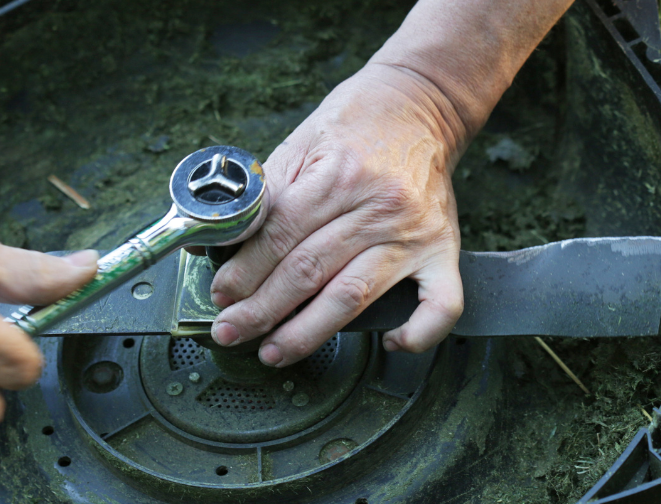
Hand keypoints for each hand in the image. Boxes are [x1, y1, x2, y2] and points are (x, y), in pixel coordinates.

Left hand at [209, 63, 468, 365]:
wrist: (421, 102)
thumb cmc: (355, 123)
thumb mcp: (300, 143)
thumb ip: (264, 196)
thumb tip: (216, 240)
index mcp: (337, 176)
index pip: (280, 236)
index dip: (245, 271)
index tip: (222, 295)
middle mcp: (378, 207)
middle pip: (309, 271)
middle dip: (262, 309)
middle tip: (231, 331)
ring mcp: (413, 234)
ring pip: (354, 296)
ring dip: (309, 331)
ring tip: (276, 351)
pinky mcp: (443, 249)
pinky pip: (442, 304)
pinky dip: (420, 333)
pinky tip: (391, 344)